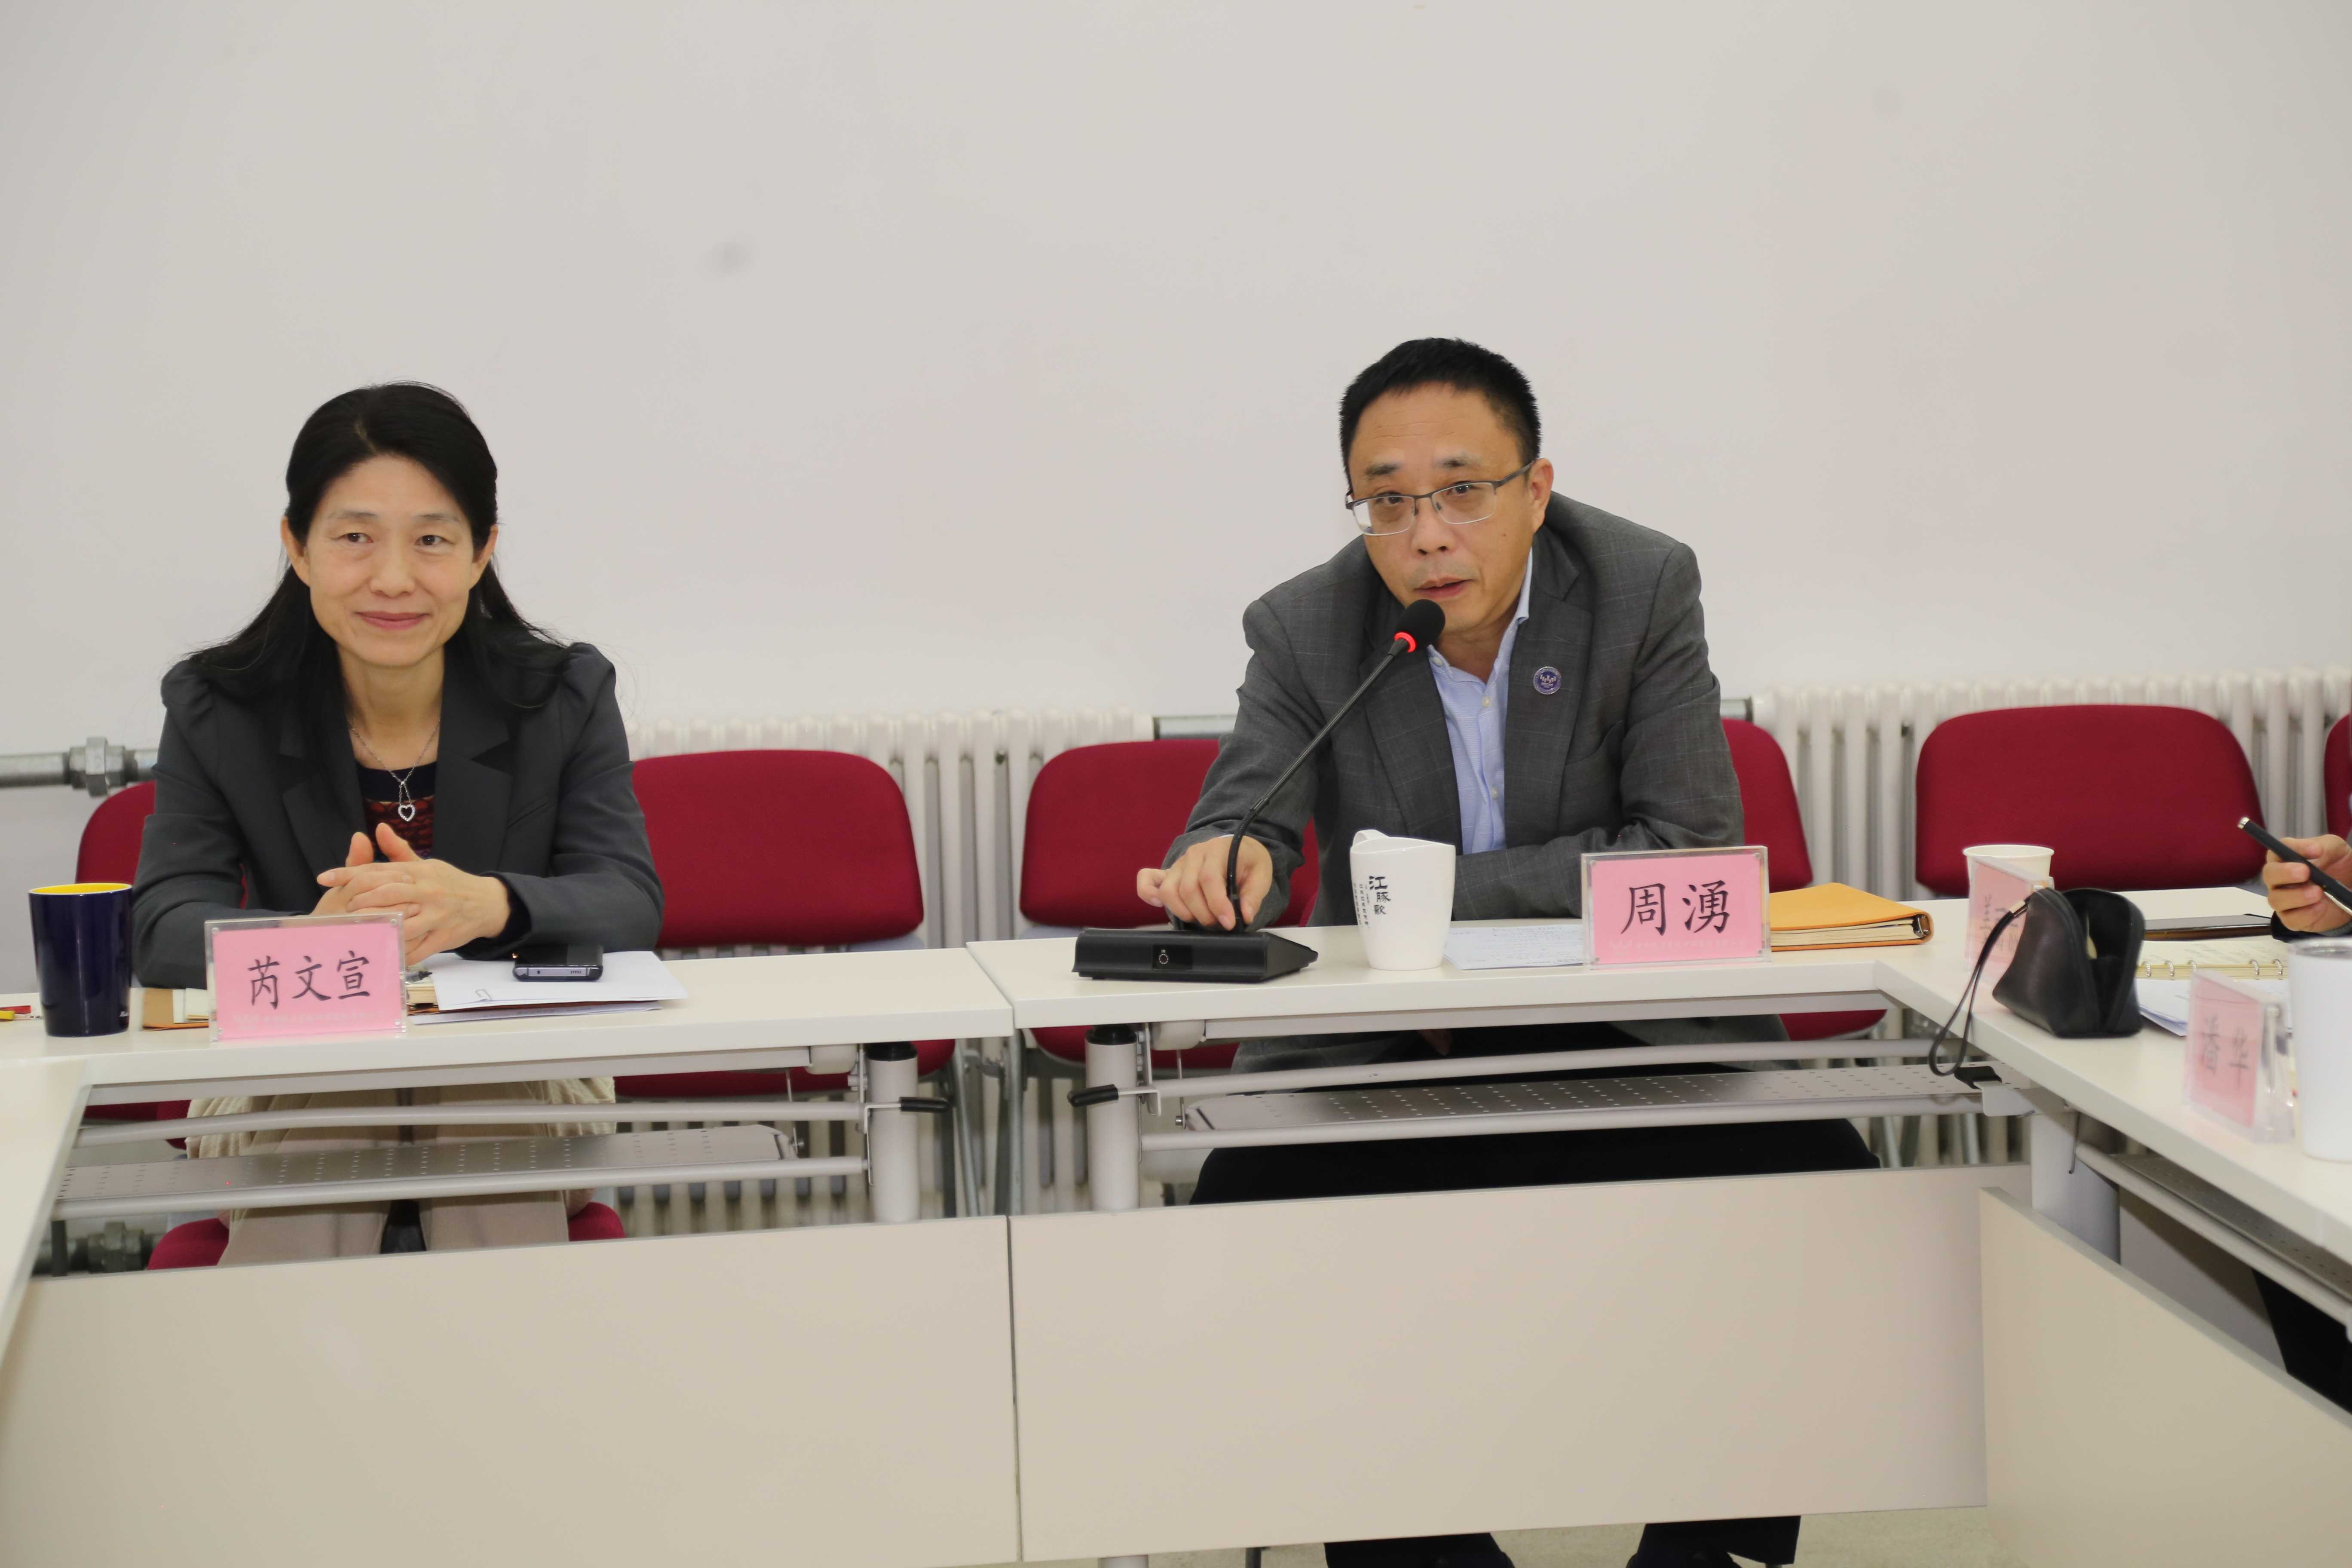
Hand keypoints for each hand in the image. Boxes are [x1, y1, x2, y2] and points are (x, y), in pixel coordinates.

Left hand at [317, 823, 512, 963]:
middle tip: (337, 909)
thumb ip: (398, 851)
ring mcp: (435, 915)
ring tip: (351, 932)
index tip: (324, 878)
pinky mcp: (442, 936)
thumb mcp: (427, 864)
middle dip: (359, 902)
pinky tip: (378, 953)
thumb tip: (377, 828)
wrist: (487, 903)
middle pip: (387, 894)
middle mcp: (427, 891)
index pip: (380, 870)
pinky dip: (397, 951)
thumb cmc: (451, 884)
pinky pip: (416, 948)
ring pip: (400, 922)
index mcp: (419, 872)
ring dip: (375, 927)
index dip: (349, 873)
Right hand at [1136, 835, 1272, 930]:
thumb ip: (1254, 895)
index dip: (1217, 904)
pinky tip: (1158, 905)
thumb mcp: (1261, 874)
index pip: (1209, 879)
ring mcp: (1179, 863)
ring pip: (1169, 891)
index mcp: (1217, 850)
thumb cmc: (1248, 861)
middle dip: (1203, 914)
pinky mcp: (1169, 872)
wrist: (1237, 848)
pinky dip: (1148, 894)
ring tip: (1202, 919)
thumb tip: (1244, 915)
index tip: (1229, 923)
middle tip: (1219, 924)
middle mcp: (1194, 854)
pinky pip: (1147, 880)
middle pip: (1187, 889)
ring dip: (1184, 912)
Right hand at [2262, 834, 2351, 933]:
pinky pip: (2290, 919)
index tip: (2316, 851)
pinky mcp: (2293, 919)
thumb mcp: (2335, 849)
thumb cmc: (2338, 867)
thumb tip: (2315, 850)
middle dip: (2284, 873)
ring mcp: (2283, 900)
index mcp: (2285, 859)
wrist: (2350, 890)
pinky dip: (2305, 914)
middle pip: (2269, 875)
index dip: (2293, 849)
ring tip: (2318, 893)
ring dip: (2296, 896)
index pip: (2277, 851)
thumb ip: (2325, 846)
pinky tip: (2320, 908)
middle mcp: (2279, 879)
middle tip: (2305, 872)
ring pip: (2276, 899)